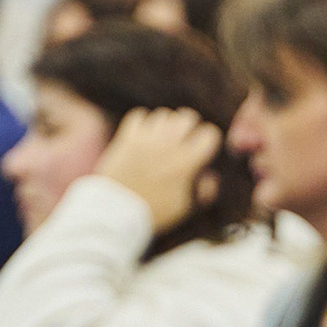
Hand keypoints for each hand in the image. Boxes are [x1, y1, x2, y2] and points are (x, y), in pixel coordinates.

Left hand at [95, 107, 223, 234]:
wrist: (115, 211)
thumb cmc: (153, 212)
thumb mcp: (183, 207)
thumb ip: (202, 191)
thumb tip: (211, 177)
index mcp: (185, 163)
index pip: (209, 135)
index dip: (210, 140)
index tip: (204, 149)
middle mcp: (167, 146)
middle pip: (187, 116)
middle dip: (191, 126)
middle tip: (187, 138)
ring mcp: (145, 139)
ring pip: (164, 114)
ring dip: (168, 124)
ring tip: (165, 137)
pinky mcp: (127, 137)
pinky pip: (139, 115)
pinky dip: (145, 121)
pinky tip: (146, 134)